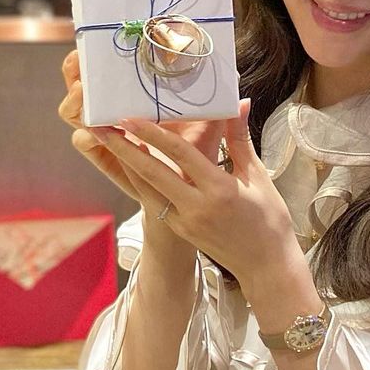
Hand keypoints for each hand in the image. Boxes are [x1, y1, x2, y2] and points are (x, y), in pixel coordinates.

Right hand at [58, 50, 225, 206]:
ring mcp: (106, 138)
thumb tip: (238, 86)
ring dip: (76, 102)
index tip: (89, 44)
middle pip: (80, 89)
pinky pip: (86, 145)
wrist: (193, 197)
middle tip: (78, 63)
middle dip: (74, 73)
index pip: (105, 72)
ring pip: (74, 116)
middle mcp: (114, 116)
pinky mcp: (106, 161)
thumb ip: (216, 107)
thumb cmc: (201, 156)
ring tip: (85, 94)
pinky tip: (94, 129)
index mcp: (135, 99)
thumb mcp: (208, 125)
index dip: (91, 58)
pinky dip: (88, 135)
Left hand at [94, 100, 303, 295]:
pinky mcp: (180, 230)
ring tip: (107, 140)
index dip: (152, 134)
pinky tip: (130, 164)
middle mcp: (196, 207)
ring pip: (147, 188)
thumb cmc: (269, 220)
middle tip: (100, 126)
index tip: (130, 117)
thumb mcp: (257, 177)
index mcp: (218, 189)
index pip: (179, 155)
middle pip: (151, 172)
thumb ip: (239, 140)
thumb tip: (237, 103)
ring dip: (125, 163)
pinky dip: (141, 180)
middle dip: (123, 147)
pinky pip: (154, 201)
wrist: (265, 266)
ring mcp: (184, 221)